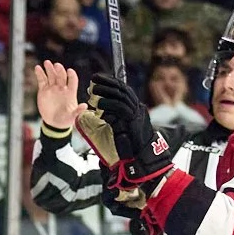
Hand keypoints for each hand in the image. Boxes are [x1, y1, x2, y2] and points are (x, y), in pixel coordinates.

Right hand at [33, 61, 84, 136]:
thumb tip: (85, 106)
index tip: (70, 71)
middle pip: (61, 76)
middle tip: (57, 65)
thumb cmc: (65, 119)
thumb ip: (78, 111)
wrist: (53, 123)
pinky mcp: (43, 90)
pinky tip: (37, 68)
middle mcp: (62, 88)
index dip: (72, 76)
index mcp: (70, 92)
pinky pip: (42, 80)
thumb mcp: (72, 117)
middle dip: (59, 70)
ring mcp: (52, 88)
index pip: (73, 80)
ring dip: (49, 69)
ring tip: (47, 63)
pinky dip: (40, 74)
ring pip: (51, 76)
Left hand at [88, 73, 173, 191]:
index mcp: (134, 107)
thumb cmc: (128, 144)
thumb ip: (113, 116)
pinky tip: (99, 105)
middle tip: (94, 80)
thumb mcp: (119, 126)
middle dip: (107, 83)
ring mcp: (136, 114)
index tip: (97, 78)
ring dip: (106, 92)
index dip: (110, 82)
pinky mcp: (133, 121)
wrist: (140, 156)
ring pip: (121, 97)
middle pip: (122, 90)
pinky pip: (120, 109)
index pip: (122, 89)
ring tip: (93, 90)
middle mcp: (137, 108)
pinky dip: (109, 105)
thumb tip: (101, 109)